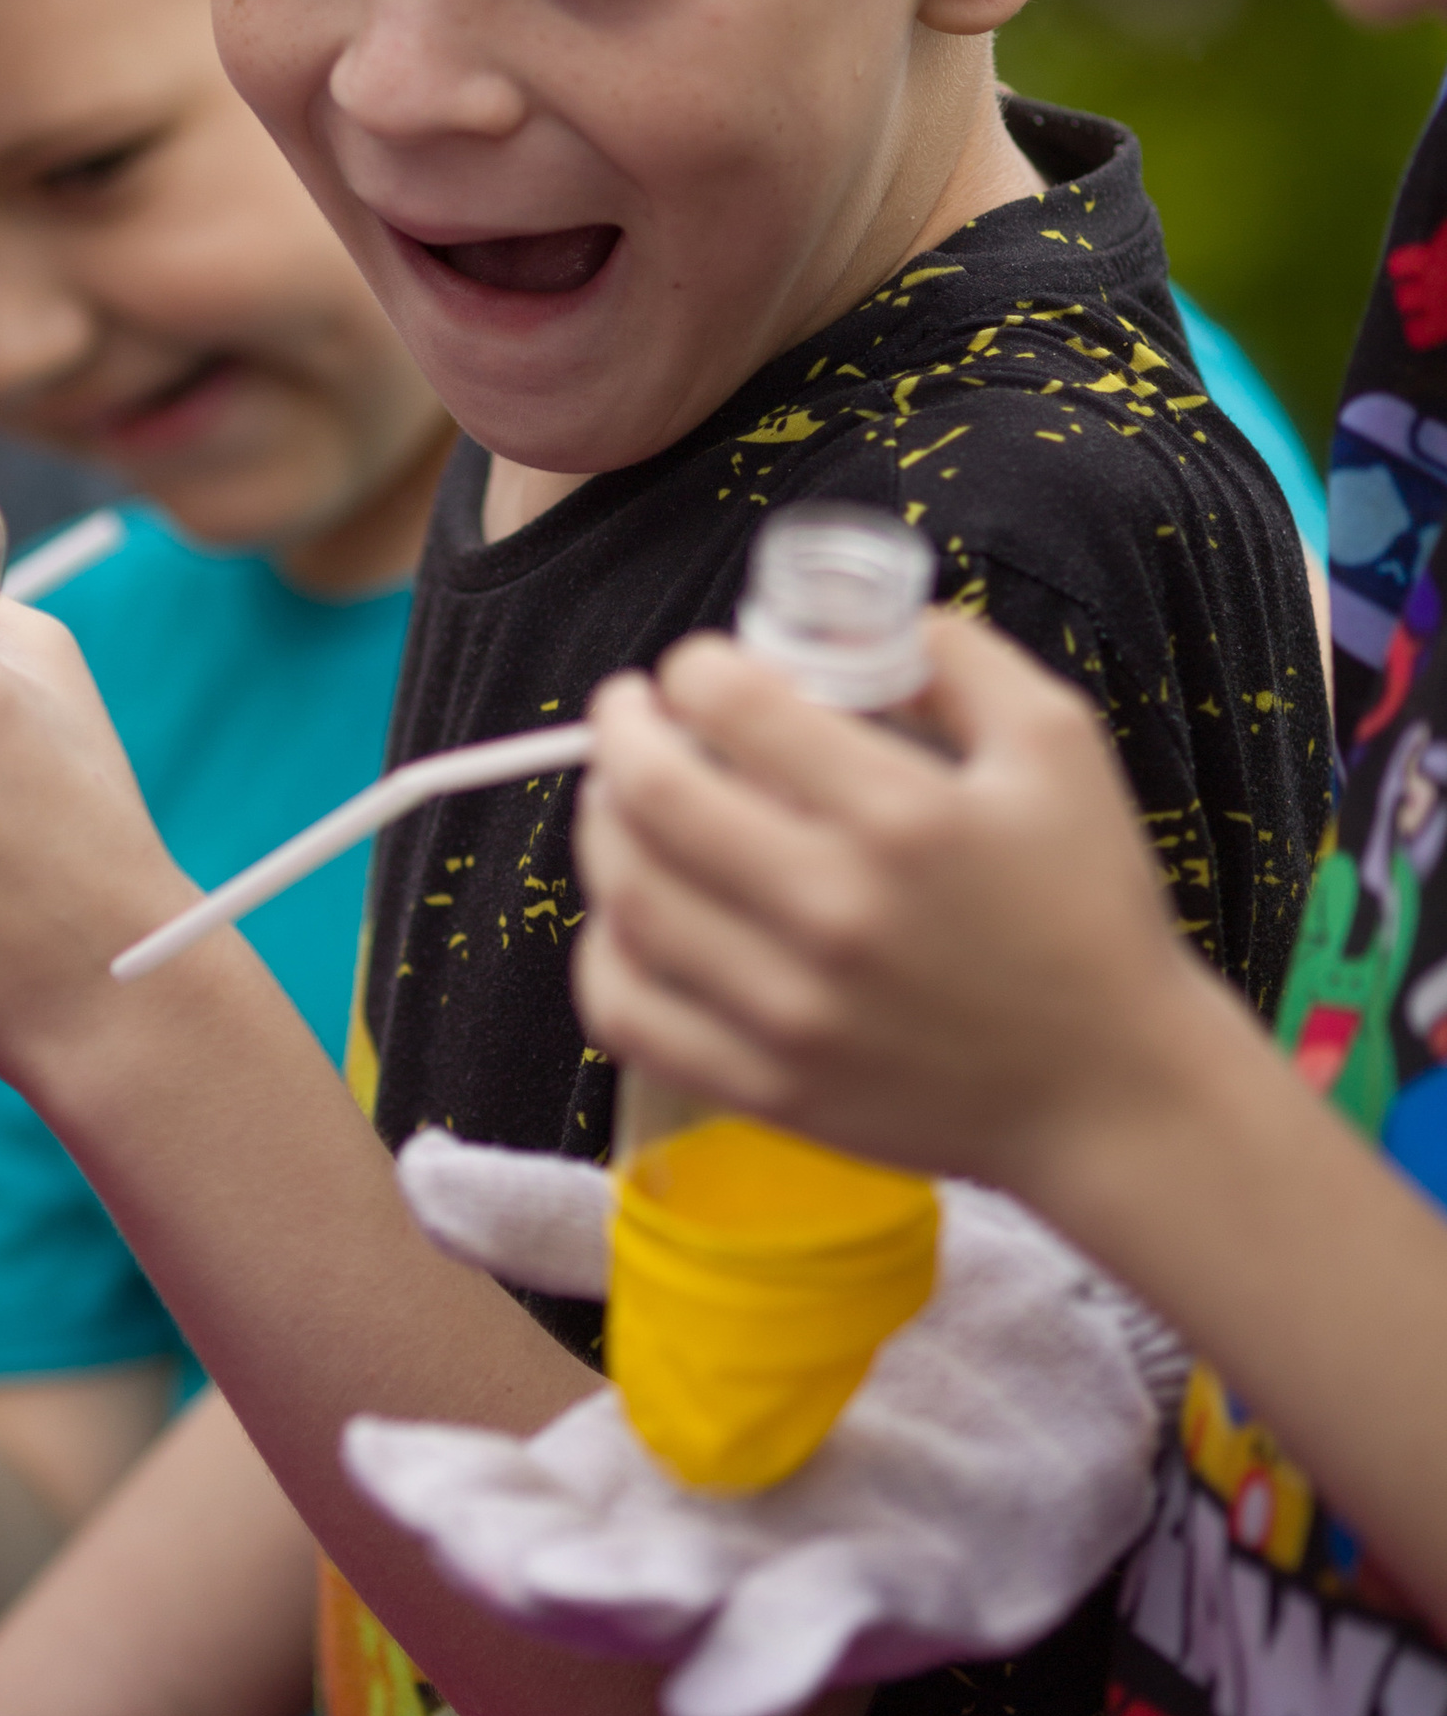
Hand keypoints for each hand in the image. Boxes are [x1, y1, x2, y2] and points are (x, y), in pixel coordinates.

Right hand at [361, 1133, 1176, 1715]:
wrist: (1082, 1336)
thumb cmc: (897, 1309)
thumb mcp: (726, 1253)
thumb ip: (577, 1227)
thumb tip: (418, 1178)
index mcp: (655, 1471)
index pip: (523, 1494)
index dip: (445, 1488)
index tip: (372, 1454)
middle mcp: (719, 1546)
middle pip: (593, 1581)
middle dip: (523, 1569)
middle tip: (462, 1538)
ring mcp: (821, 1581)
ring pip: (699, 1623)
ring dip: (628, 1617)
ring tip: (564, 1592)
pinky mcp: (936, 1593)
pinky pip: (847, 1635)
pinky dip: (778, 1661)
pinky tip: (721, 1683)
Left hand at [576, 611, 1220, 1202]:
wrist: (1114, 1089)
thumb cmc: (1091, 911)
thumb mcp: (1061, 747)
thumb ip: (959, 660)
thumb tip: (854, 625)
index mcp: (903, 816)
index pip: (734, 707)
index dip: (694, 669)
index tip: (698, 672)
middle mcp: (834, 911)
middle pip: (654, 796)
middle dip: (619, 731)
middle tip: (628, 714)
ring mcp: (791, 1010)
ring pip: (629, 898)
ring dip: (601, 828)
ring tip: (618, 799)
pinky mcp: (768, 1086)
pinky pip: (628, 1014)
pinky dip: (604, 952)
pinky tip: (627, 916)